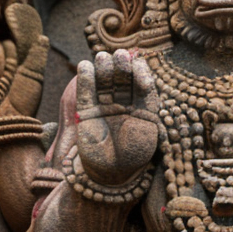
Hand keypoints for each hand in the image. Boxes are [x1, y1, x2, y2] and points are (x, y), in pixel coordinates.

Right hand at [0, 3, 49, 120]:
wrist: (8, 119)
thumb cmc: (24, 100)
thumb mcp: (34, 77)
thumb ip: (38, 56)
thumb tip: (44, 37)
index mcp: (14, 63)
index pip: (9, 43)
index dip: (12, 52)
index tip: (15, 67)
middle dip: (1, 59)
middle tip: (5, 77)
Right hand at [76, 49, 159, 184]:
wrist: (111, 175)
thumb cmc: (134, 156)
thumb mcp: (148, 130)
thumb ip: (147, 106)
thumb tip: (147, 81)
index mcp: (143, 107)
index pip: (143, 84)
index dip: (142, 74)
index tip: (140, 76)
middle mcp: (125, 105)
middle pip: (123, 79)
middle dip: (122, 67)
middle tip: (120, 56)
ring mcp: (106, 108)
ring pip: (105, 83)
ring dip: (104, 69)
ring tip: (102, 57)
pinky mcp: (87, 112)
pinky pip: (87, 93)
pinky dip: (86, 80)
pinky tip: (85, 66)